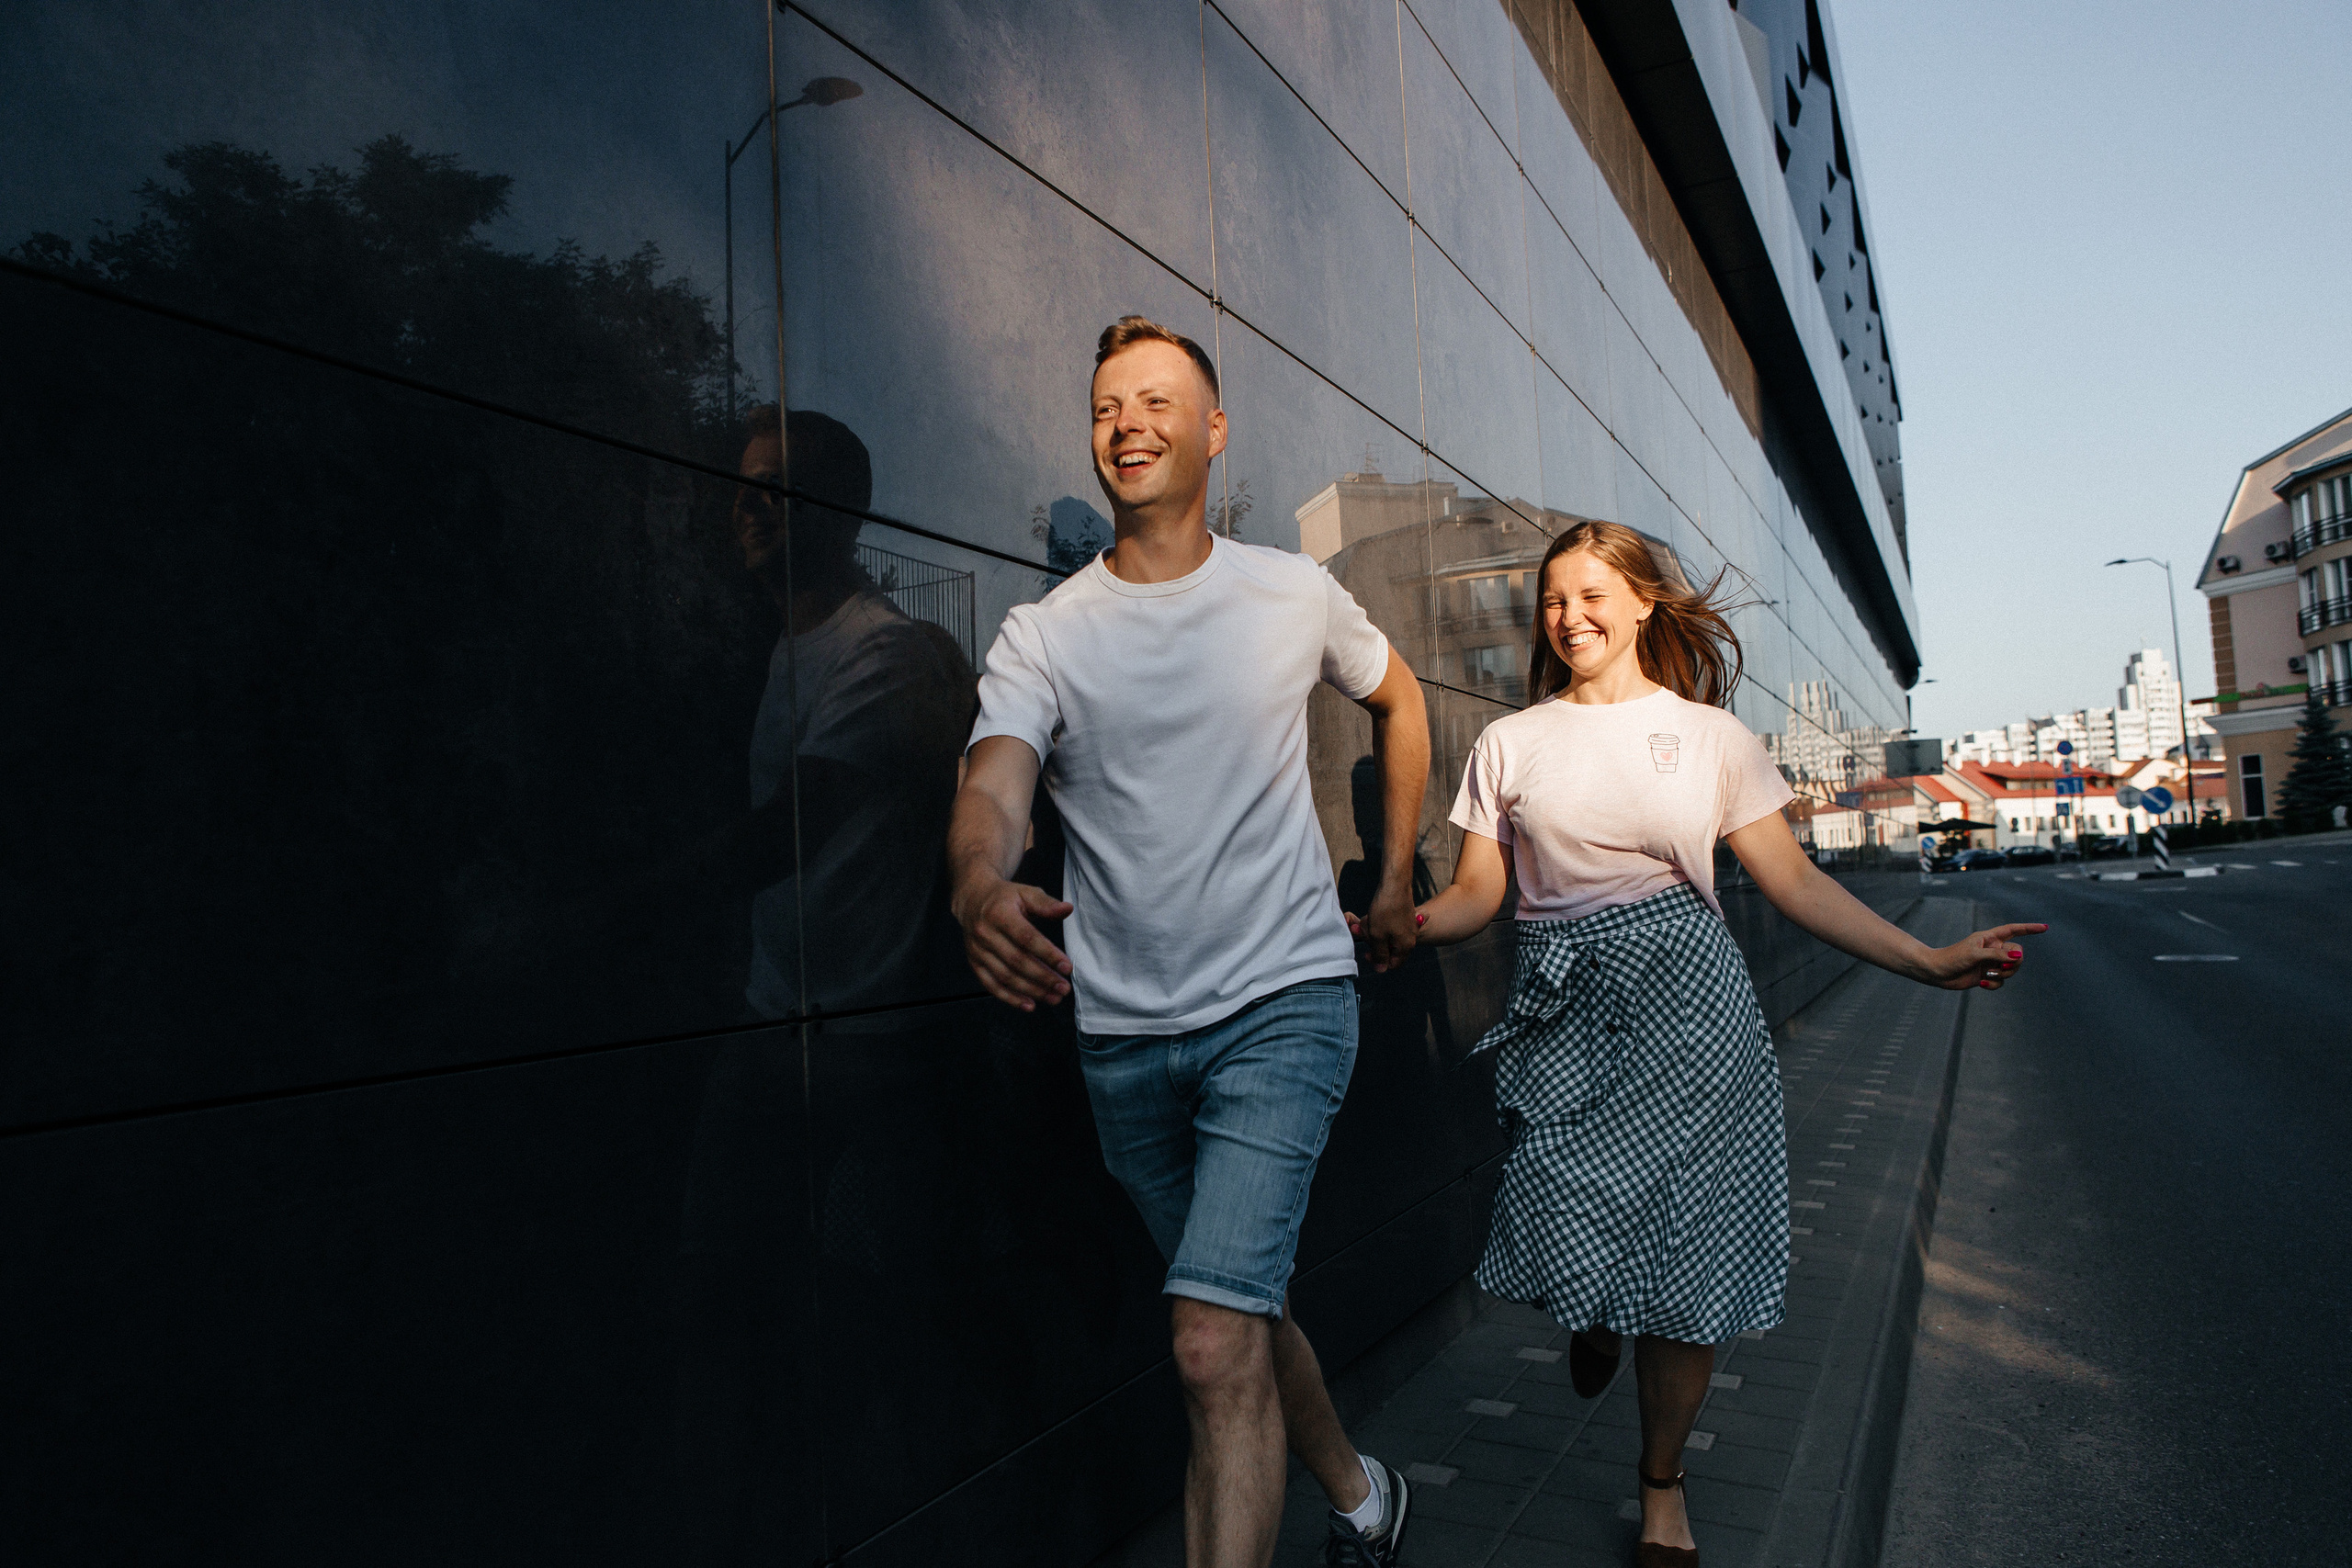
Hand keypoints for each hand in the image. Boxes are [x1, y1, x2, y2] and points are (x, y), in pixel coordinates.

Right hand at [952, 875, 1073, 1010]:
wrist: (972, 900)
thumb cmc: (1005, 898)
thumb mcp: (1025, 893)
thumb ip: (1046, 903)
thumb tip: (1067, 909)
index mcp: (999, 914)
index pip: (1026, 938)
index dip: (1047, 954)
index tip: (1067, 967)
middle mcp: (985, 933)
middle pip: (1017, 961)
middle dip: (1043, 977)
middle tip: (1064, 988)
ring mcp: (977, 951)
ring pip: (1006, 976)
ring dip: (1031, 990)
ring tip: (1054, 997)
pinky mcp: (974, 963)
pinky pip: (991, 985)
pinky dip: (1010, 998)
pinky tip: (1030, 1005)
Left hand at [1344, 889, 1425, 973]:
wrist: (1395, 884)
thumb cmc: (1386, 910)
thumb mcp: (1378, 936)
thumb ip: (1380, 954)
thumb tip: (1381, 970)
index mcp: (1405, 946)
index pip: (1392, 964)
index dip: (1378, 961)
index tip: (1366, 953)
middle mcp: (1410, 938)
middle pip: (1388, 948)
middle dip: (1373, 941)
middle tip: (1362, 930)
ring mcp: (1408, 926)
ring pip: (1386, 935)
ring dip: (1373, 929)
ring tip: (1366, 919)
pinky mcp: (1404, 916)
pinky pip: (1389, 925)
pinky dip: (1379, 922)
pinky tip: (1373, 914)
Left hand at [1921, 922, 2046, 990]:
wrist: (1937, 972)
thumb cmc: (1953, 957)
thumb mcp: (1975, 954)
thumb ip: (1997, 955)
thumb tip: (2018, 955)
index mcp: (1990, 937)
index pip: (2014, 930)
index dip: (2029, 928)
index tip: (2045, 928)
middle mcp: (1993, 949)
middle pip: (2017, 954)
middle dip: (2013, 963)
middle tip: (1999, 967)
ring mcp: (1991, 963)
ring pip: (2011, 970)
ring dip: (2002, 974)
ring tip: (1986, 974)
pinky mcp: (1987, 975)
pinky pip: (2001, 981)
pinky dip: (1994, 984)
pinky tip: (1982, 983)